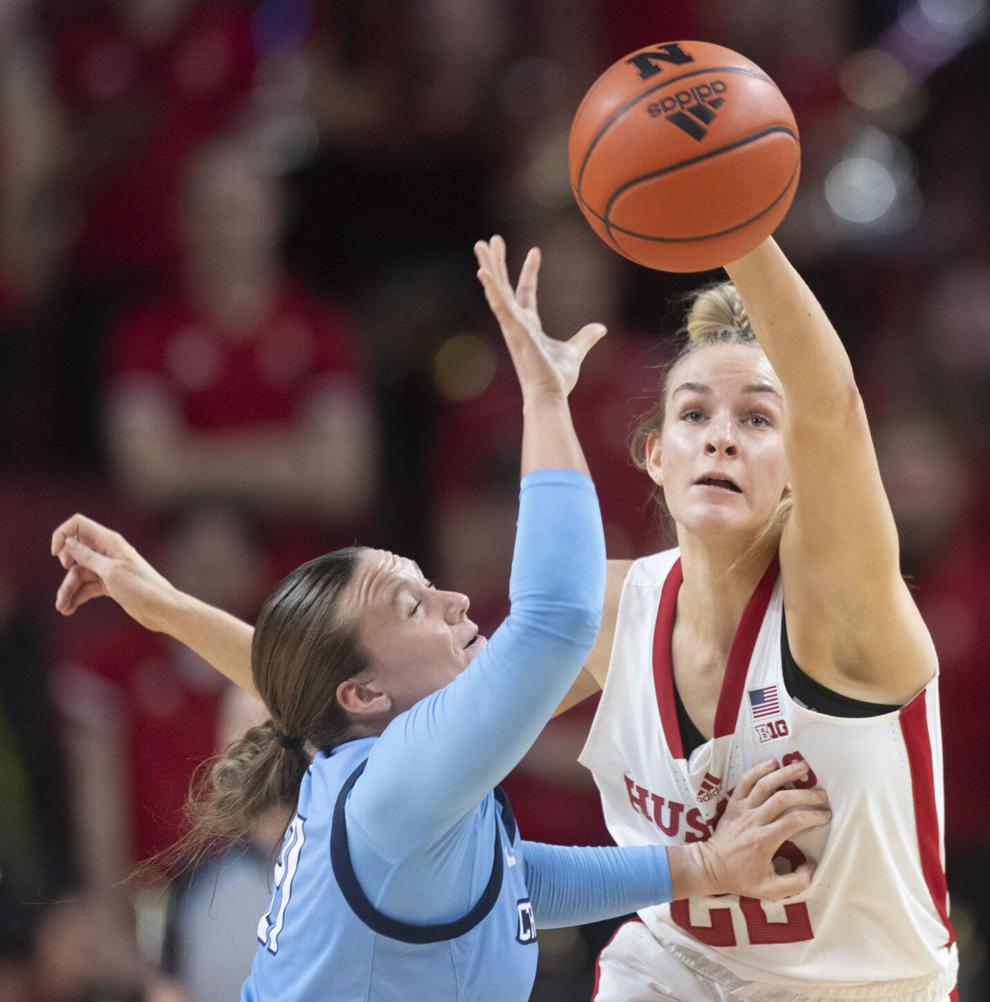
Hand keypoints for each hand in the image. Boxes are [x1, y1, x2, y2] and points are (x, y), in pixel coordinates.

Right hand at [52, 514, 177, 632]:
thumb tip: (69, 542)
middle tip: (68, 583)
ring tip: (62, 608)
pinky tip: (68, 609)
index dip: (63, 535)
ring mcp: (107, 568)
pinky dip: (76, 597)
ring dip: (68, 590)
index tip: (57, 555)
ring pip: (78, 573)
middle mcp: (107, 552)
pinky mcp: (109, 584)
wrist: (162, 609)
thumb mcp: (111, 572)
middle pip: (75, 553)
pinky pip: (86, 586)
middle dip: (66, 569)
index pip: (78, 525)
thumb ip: (88, 557)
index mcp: (110, 541)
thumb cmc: (141, 588)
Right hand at [474, 234, 604, 399]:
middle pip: (505, 286)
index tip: (535, 251)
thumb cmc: (557, 379)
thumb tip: (601, 328)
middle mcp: (517, 323)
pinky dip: (492, 289)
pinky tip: (483, 272)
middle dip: (499, 263)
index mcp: (529, 326)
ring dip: (490, 267)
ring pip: (497, 290)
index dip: (529, 272)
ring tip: (481, 245)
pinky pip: (500, 306)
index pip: (526, 292)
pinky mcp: (514, 330)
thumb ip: (586, 337)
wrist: (550, 395)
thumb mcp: (576, 351)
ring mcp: (513, 326)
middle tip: (491, 241)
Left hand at [669, 758, 829, 900]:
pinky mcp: (733, 803)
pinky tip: (772, 763)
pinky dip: (758, 769)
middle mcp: (754, 820)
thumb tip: (813, 865)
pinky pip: (745, 781)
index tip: (826, 816)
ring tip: (803, 767)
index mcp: (765, 840)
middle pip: (782, 799)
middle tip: (822, 795)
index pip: (793, 822)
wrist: (711, 867)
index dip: (813, 816)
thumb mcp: (771, 890)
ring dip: (784, 774)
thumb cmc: (741, 878)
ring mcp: (742, 809)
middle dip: (806, 795)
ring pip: (764, 785)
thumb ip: (796, 882)